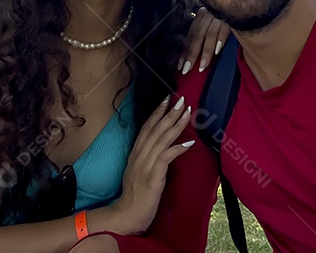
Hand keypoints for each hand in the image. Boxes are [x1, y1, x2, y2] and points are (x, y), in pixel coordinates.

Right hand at [109, 96, 194, 233]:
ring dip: (176, 124)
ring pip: (162, 139)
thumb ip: (147, 157)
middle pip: (155, 129)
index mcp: (135, 154)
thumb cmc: (135, 196)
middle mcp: (139, 156)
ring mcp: (145, 165)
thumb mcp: (139, 171)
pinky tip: (188, 142)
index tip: (166, 99)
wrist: (126, 215)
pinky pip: (166, 157)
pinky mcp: (153, 177)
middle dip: (169, 112)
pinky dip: (177, 148)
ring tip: (187, 112)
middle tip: (181, 99)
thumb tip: (162, 146)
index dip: (157, 112)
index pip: (146, 128)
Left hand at [181, 7, 230, 74]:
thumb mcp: (212, 21)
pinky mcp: (232, 15)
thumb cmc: (227, 14)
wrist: (241, 1)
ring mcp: (220, 14)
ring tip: (202, 66)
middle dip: (192, 53)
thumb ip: (204, 34)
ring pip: (210, 34)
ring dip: (205, 51)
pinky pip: (225, 29)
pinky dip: (220, 40)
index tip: (180, 65)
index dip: (185, 51)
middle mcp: (208, 14)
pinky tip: (217, 51)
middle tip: (186, 69)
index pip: (191, 35)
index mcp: (202, 16)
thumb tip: (193, 54)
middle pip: (198, 35)